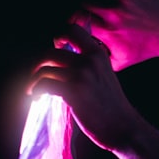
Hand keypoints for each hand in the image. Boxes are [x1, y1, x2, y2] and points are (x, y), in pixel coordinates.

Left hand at [27, 23, 146, 151]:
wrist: (124, 128)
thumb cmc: (114, 108)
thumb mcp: (105, 77)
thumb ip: (89, 66)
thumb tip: (63, 64)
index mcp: (99, 55)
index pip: (73, 30)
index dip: (58, 37)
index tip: (55, 49)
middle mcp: (90, 61)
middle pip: (51, 52)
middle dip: (38, 65)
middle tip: (36, 76)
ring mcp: (81, 75)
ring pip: (44, 68)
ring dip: (34, 80)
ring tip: (34, 90)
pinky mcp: (73, 91)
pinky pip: (43, 84)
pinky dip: (36, 91)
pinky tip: (37, 97)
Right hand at [74, 0, 158, 70]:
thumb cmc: (144, 48)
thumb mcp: (120, 61)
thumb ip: (98, 58)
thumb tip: (79, 55)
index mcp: (110, 31)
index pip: (77, 19)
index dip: (72, 21)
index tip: (73, 23)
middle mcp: (115, 13)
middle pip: (83, 2)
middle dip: (83, 10)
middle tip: (88, 17)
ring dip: (99, 2)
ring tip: (109, 13)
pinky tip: (123, 8)